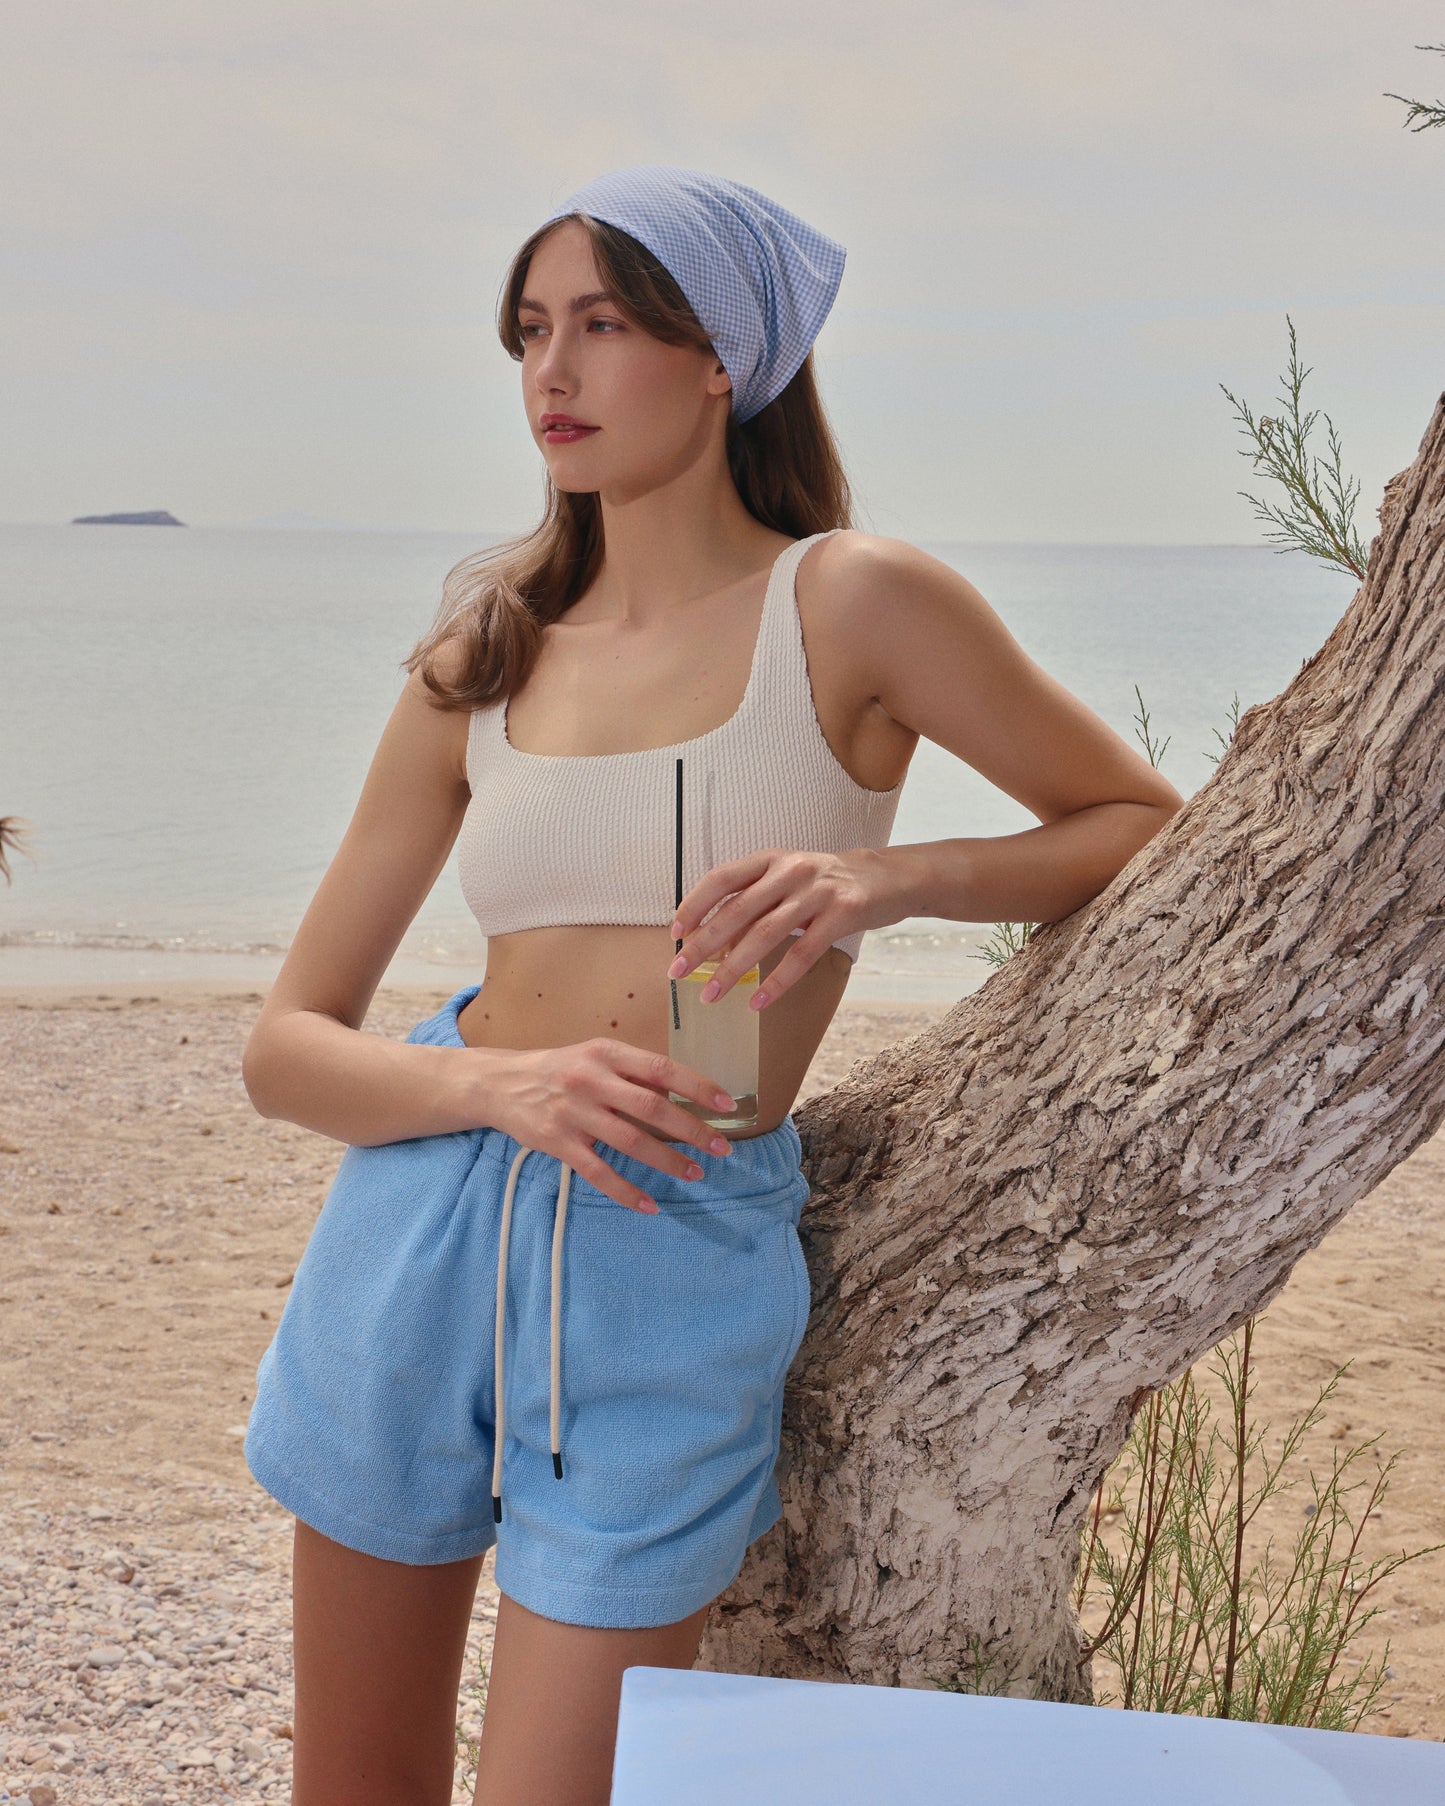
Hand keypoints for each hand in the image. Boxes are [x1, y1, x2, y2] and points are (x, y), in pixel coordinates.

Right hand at [482, 1039, 739, 1214]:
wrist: (501, 1084)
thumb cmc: (561, 1069)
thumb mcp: (597, 1057)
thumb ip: (635, 1074)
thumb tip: (680, 1098)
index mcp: (606, 1053)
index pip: (661, 1068)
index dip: (697, 1086)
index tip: (727, 1104)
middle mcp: (590, 1080)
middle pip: (650, 1107)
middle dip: (691, 1129)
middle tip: (720, 1148)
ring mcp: (573, 1113)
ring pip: (629, 1142)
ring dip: (666, 1161)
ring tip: (693, 1173)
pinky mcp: (557, 1142)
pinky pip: (598, 1173)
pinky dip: (626, 1191)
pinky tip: (649, 1205)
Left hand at [667, 846, 902, 1008]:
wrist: (888, 877)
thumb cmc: (828, 883)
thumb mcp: (789, 877)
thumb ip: (756, 898)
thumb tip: (713, 936)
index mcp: (771, 859)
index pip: (722, 878)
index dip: (695, 904)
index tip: (675, 932)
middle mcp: (790, 870)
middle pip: (737, 911)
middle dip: (703, 944)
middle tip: (677, 971)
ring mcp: (817, 892)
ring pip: (764, 935)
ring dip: (733, 969)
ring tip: (712, 995)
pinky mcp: (841, 915)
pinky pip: (802, 954)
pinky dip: (776, 982)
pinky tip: (758, 1001)